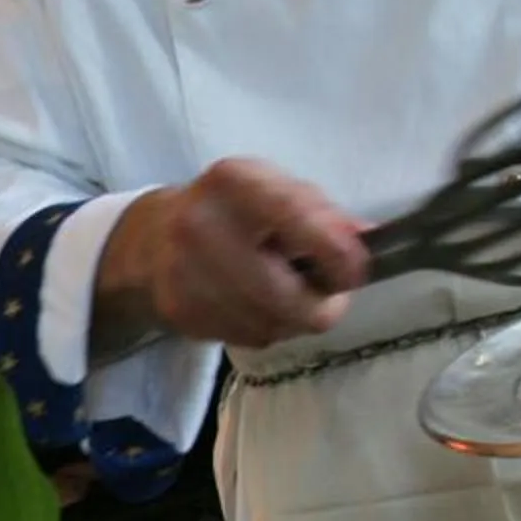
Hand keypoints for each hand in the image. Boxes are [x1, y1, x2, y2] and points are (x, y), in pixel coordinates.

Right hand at [94, 160, 371, 354]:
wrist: (152, 242)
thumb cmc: (231, 210)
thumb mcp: (274, 189)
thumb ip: (323, 213)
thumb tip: (368, 240)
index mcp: (234, 183)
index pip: (300, 223)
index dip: (339, 257)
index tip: (355, 272)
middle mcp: (203, 228)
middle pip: (293, 300)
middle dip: (322, 302)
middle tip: (324, 289)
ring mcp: (187, 277)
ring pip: (276, 326)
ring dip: (294, 316)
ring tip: (284, 291)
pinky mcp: (182, 315)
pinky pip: (252, 337)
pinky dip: (266, 326)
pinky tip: (254, 303)